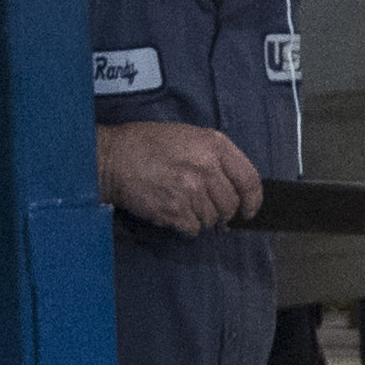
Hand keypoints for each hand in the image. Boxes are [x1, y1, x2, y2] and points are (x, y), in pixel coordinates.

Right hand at [99, 120, 260, 235]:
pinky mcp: (174, 210)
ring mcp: (190, 190)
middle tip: (206, 208)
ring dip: (201, 218)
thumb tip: (234, 183)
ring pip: (211, 219)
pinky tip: (172, 212)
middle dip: (222, 211)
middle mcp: (206, 168)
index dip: (253, 200)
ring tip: (182, 205)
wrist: (111, 158)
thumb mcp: (188, 136)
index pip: (250, 180)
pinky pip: (192, 228)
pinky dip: (185, 225)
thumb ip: (215, 156)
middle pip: (230, 204)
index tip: (249, 210)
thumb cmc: (147, 144)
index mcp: (215, 146)